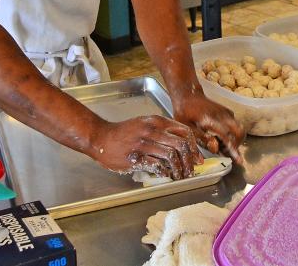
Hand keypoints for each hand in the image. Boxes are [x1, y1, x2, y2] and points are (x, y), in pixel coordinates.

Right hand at [88, 115, 203, 179]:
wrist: (101, 137)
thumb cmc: (124, 132)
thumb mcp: (145, 124)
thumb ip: (162, 131)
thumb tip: (181, 146)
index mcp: (157, 121)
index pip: (184, 132)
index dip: (194, 147)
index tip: (197, 158)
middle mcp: (152, 130)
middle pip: (181, 145)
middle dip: (189, 160)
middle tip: (190, 170)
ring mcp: (144, 143)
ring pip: (171, 156)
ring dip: (178, 169)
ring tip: (179, 176)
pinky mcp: (136, 157)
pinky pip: (156, 165)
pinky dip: (165, 172)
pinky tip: (165, 175)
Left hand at [173, 92, 244, 163]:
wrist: (187, 95)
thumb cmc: (185, 112)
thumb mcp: (187, 128)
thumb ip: (202, 138)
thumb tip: (215, 148)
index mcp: (211, 120)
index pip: (227, 137)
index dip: (233, 149)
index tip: (238, 160)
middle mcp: (222, 115)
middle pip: (239, 132)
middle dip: (237, 145)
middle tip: (228, 153)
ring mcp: (226, 112)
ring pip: (239, 128)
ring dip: (235, 139)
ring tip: (222, 146)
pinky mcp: (227, 111)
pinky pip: (235, 124)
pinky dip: (232, 133)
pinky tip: (220, 137)